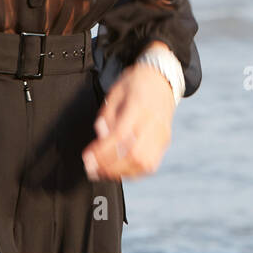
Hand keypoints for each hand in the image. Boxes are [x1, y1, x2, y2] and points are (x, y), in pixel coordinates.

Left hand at [82, 43, 176, 180]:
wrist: (162, 79)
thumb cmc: (137, 84)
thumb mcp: (115, 92)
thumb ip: (106, 116)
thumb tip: (101, 137)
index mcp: (138, 106)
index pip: (120, 135)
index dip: (102, 151)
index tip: (88, 157)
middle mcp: (152, 122)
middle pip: (132, 154)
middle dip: (109, 167)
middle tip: (92, 169)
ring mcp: (161, 134)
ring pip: (144, 164)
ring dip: (121, 172)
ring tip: (104, 172)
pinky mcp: (164, 141)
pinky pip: (150, 165)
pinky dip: (134, 172)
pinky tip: (121, 170)